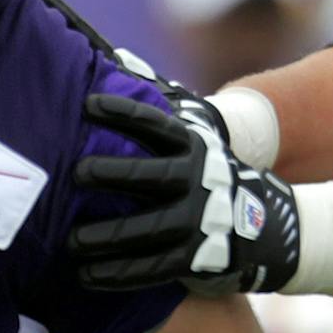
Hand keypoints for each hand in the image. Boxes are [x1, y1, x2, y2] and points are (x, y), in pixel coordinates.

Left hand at [69, 93, 301, 292]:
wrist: (260, 226)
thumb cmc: (202, 173)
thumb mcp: (192, 135)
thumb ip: (157, 101)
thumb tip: (116, 56)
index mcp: (191, 147)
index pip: (156, 126)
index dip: (123, 114)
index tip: (88, 105)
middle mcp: (196, 182)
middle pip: (153, 176)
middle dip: (115, 173)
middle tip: (78, 173)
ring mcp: (197, 222)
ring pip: (149, 228)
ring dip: (109, 235)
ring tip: (72, 241)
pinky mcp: (195, 258)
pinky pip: (153, 268)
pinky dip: (119, 273)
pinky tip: (87, 276)